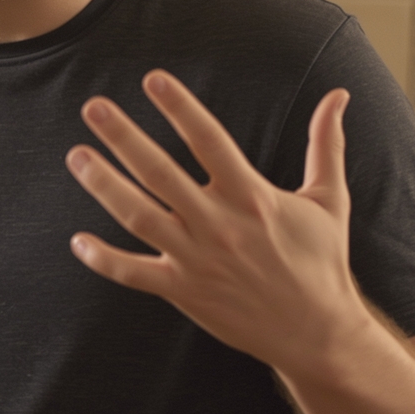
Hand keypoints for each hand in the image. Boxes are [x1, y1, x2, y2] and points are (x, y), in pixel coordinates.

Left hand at [65, 70, 368, 375]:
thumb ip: (326, 145)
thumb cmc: (322, 264)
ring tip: (76, 155)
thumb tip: (338, 96)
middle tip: (92, 107)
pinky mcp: (184, 292)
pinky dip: (105, 260)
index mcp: (252, 197)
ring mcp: (198, 259)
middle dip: (125, 138)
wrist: (319, 335)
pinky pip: (135, 274)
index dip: (181, 109)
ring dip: (104, 186)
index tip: (153, 78)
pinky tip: (78, 241)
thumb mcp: (329, 201)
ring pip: (140, 217)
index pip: (210, 141)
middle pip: (162, 173)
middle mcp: (220, 224)